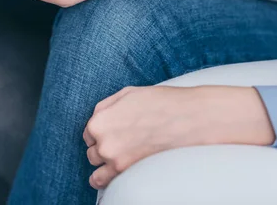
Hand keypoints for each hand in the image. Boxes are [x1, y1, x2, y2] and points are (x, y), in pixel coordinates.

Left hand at [83, 86, 275, 189]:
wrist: (188, 118)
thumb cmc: (159, 102)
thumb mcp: (127, 94)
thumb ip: (106, 106)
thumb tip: (97, 116)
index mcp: (100, 121)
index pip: (88, 132)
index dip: (100, 131)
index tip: (111, 131)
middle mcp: (103, 143)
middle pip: (92, 151)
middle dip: (103, 146)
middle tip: (120, 141)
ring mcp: (115, 161)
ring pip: (97, 167)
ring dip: (104, 163)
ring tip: (117, 158)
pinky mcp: (129, 172)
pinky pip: (104, 182)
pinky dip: (105, 180)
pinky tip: (109, 175)